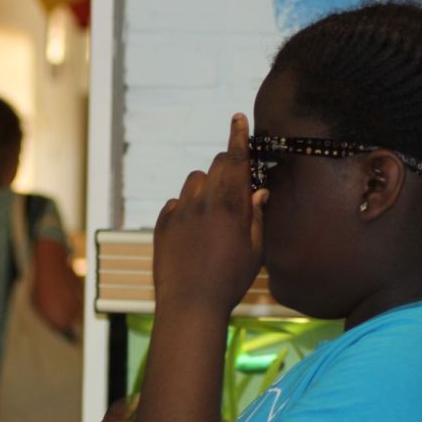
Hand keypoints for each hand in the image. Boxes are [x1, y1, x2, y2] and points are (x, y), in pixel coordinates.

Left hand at [153, 113, 266, 316]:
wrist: (190, 304)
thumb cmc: (230, 280)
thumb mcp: (254, 250)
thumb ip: (256, 217)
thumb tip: (259, 193)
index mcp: (230, 206)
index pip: (236, 159)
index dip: (238, 136)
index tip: (237, 117)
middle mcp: (203, 202)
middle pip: (216, 165)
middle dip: (227, 167)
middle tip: (234, 185)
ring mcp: (180, 211)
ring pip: (194, 181)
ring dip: (206, 188)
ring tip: (213, 215)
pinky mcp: (162, 224)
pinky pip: (176, 203)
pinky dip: (186, 208)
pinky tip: (193, 231)